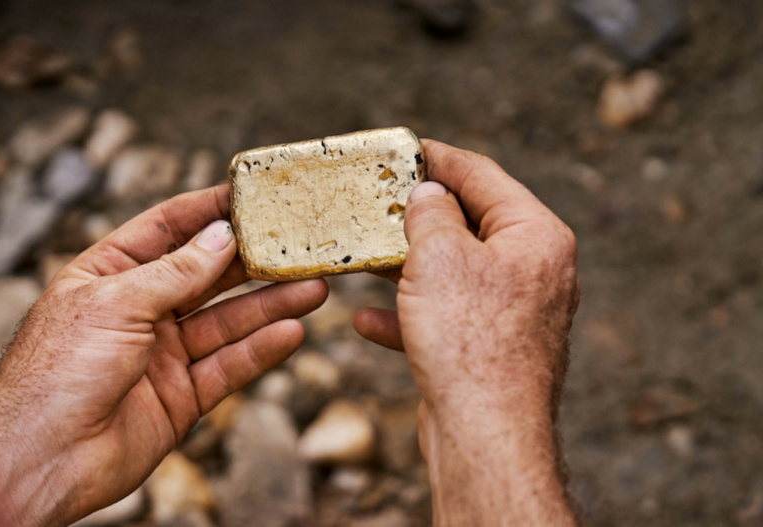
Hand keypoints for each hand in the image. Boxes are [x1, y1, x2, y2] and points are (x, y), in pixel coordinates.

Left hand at [0, 185, 327, 526]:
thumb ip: (177, 271)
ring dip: (271, 305)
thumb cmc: (57, 372)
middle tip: (299, 245)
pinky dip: (262, 350)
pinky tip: (293, 332)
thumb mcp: (117, 303)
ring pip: (228, 322)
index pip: (168, 229)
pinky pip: (229, 366)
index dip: (210, 210)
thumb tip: (224, 235)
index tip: (255, 195)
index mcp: (111, 275)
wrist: (40, 462)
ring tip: (314, 288)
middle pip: (209, 275)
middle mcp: (141, 310)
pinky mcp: (182, 395)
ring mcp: (164, 354)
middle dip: (254, 261)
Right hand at [355, 140, 579, 525]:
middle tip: (378, 201)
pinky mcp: (492, 348)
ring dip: (407, 267)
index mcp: (536, 236)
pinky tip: (367, 320)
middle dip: (418, 218)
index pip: (484, 176)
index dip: (440, 158)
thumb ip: (430, 213)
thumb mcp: (438, 257)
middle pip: (469, 225)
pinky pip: (448, 317)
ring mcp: (515, 313)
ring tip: (367, 256)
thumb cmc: (468, 340)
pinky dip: (410, 315)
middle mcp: (535, 271)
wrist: (484, 435)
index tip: (407, 148)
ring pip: (454, 273)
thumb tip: (427, 194)